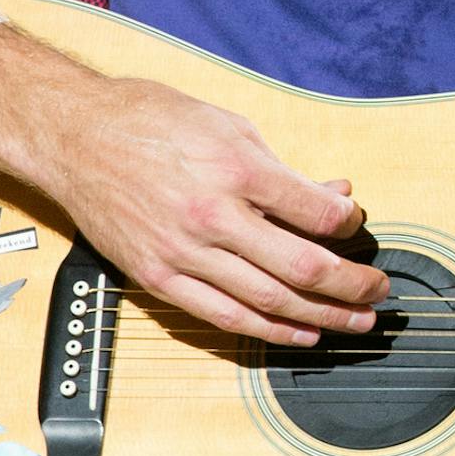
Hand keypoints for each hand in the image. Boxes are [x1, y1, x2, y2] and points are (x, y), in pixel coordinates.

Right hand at [34, 74, 388, 346]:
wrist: (75, 137)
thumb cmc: (152, 121)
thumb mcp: (230, 126)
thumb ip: (284, 170)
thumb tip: (334, 195)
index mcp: (236, 170)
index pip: (315, 213)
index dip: (349, 224)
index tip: (359, 225)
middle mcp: (213, 217)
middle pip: (301, 267)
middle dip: (351, 285)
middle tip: (379, 293)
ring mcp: (183, 254)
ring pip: (268, 302)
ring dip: (321, 318)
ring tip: (355, 322)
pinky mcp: (158, 279)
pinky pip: (222, 317)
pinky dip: (268, 331)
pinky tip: (300, 334)